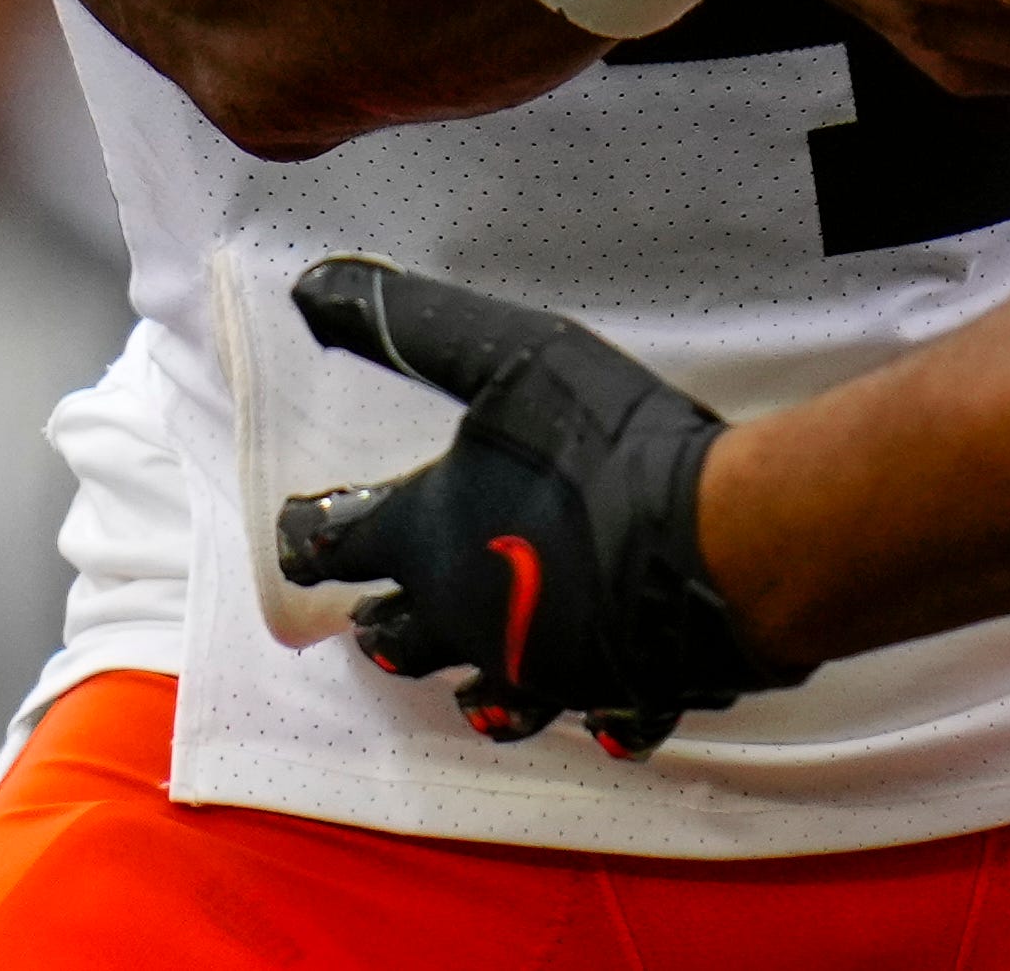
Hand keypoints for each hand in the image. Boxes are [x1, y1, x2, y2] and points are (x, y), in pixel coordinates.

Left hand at [271, 258, 812, 756]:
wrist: (712, 545)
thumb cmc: (603, 449)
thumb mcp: (502, 357)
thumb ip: (410, 326)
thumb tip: (313, 289)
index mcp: (429, 536)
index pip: (342, 543)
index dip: (312, 536)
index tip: (297, 535)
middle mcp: (468, 615)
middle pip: (401, 635)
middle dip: (384, 623)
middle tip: (372, 618)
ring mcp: (538, 668)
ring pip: (482, 697)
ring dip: (465, 688)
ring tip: (460, 689)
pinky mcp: (612, 692)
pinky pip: (589, 719)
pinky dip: (584, 717)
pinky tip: (591, 717)